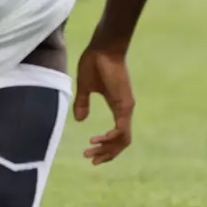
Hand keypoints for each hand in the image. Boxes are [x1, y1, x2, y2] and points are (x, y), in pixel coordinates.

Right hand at [74, 43, 134, 164]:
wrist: (103, 47)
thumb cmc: (94, 62)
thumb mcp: (85, 87)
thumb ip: (82, 103)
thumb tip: (80, 120)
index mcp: (118, 106)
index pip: (117, 134)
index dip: (106, 146)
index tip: (90, 152)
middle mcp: (125, 110)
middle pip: (121, 141)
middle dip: (106, 153)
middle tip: (89, 159)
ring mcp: (126, 107)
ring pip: (123, 139)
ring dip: (108, 149)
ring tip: (91, 152)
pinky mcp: (124, 104)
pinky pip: (122, 129)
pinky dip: (112, 137)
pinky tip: (99, 139)